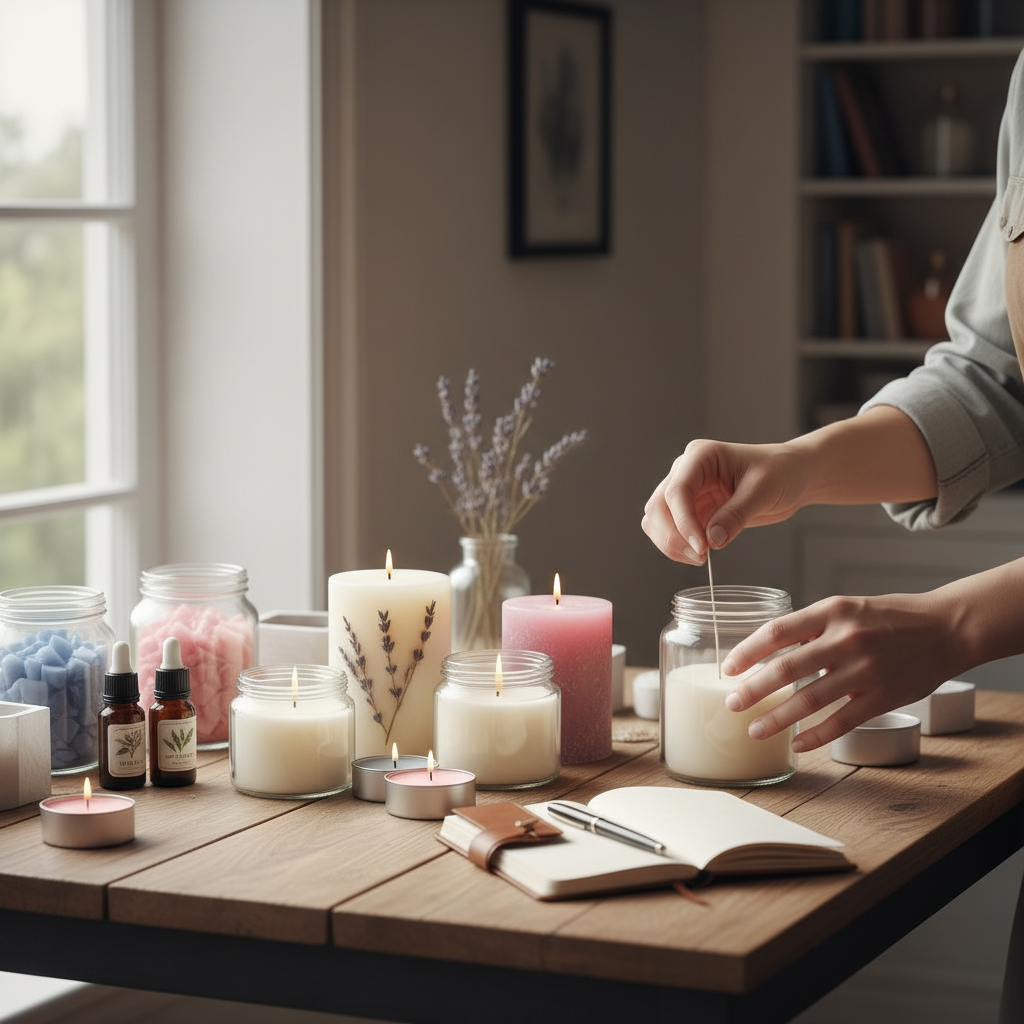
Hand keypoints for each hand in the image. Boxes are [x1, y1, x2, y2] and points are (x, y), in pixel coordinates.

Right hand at [641, 438, 809, 564]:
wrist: (792, 476)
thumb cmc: (781, 472)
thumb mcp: (763, 490)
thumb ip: (735, 515)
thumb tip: (711, 541)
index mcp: (700, 456)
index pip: (677, 490)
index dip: (683, 522)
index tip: (701, 548)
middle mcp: (686, 471)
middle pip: (658, 506)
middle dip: (673, 536)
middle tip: (700, 557)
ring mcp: (686, 491)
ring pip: (656, 520)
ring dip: (671, 543)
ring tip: (700, 558)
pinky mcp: (691, 510)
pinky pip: (670, 531)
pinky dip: (677, 546)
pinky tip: (699, 554)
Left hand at [721, 592, 961, 750]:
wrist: (947, 628)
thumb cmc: (890, 618)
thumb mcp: (847, 609)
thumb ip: (812, 629)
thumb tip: (769, 653)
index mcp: (831, 612)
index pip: (776, 631)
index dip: (747, 651)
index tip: (728, 668)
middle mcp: (845, 639)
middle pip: (785, 669)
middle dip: (752, 689)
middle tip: (732, 703)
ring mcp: (865, 670)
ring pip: (808, 700)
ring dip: (776, 718)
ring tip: (755, 729)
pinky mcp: (883, 697)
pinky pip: (841, 722)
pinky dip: (814, 736)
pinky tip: (796, 743)